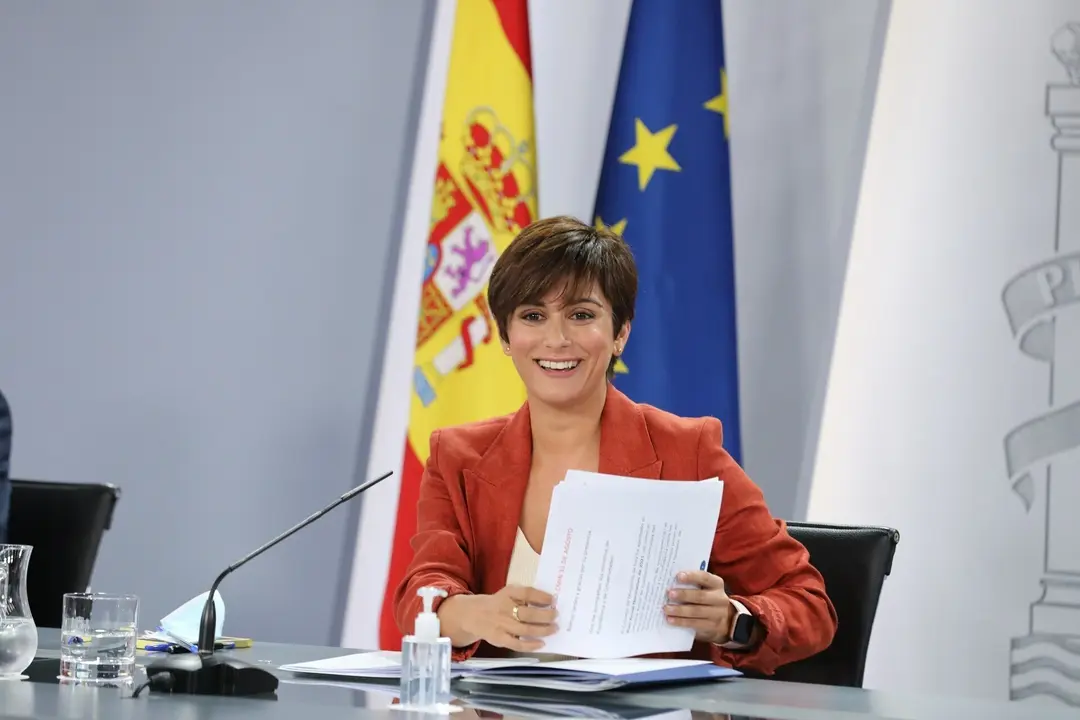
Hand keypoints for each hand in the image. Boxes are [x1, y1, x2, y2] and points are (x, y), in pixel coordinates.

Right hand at [442, 585, 557, 651]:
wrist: (473, 614)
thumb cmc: (498, 603)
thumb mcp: (508, 593)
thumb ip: (524, 596)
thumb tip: (549, 602)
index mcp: (508, 594)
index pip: (527, 593)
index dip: (541, 597)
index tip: (553, 600)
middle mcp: (504, 608)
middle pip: (528, 613)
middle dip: (546, 615)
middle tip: (556, 615)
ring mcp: (502, 625)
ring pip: (526, 630)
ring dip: (543, 630)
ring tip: (554, 628)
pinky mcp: (500, 639)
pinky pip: (517, 644)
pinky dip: (531, 645)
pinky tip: (542, 643)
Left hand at [664, 570, 735, 644]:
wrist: (723, 619)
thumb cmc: (706, 597)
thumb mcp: (705, 588)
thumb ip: (692, 584)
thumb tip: (670, 581)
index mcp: (716, 584)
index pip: (705, 578)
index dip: (692, 576)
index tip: (678, 576)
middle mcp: (719, 598)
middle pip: (700, 596)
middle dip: (684, 595)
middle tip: (669, 594)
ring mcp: (717, 614)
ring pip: (696, 611)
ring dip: (679, 610)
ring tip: (666, 608)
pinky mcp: (711, 626)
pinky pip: (694, 623)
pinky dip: (681, 621)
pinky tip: (670, 619)